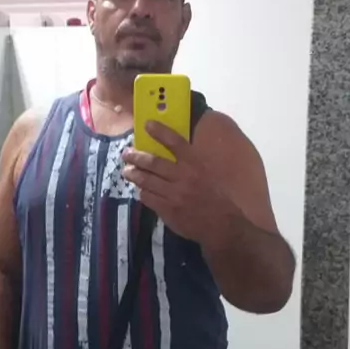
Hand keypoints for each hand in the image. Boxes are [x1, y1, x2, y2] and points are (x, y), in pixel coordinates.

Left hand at [122, 120, 236, 244]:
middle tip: (126, 153)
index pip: (175, 142)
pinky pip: (150, 199)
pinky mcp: (168, 210)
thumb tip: (179, 150)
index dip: (160, 132)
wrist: (223, 225)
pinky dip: (143, 193)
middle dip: (137, 157)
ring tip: (127, 171)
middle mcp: (183, 177)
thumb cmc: (218, 197)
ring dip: (135, 175)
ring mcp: (174, 194)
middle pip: (154, 162)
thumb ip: (195, 162)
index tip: (147, 124)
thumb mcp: (210, 174)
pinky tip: (140, 190)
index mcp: (195, 164)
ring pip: (148, 181)